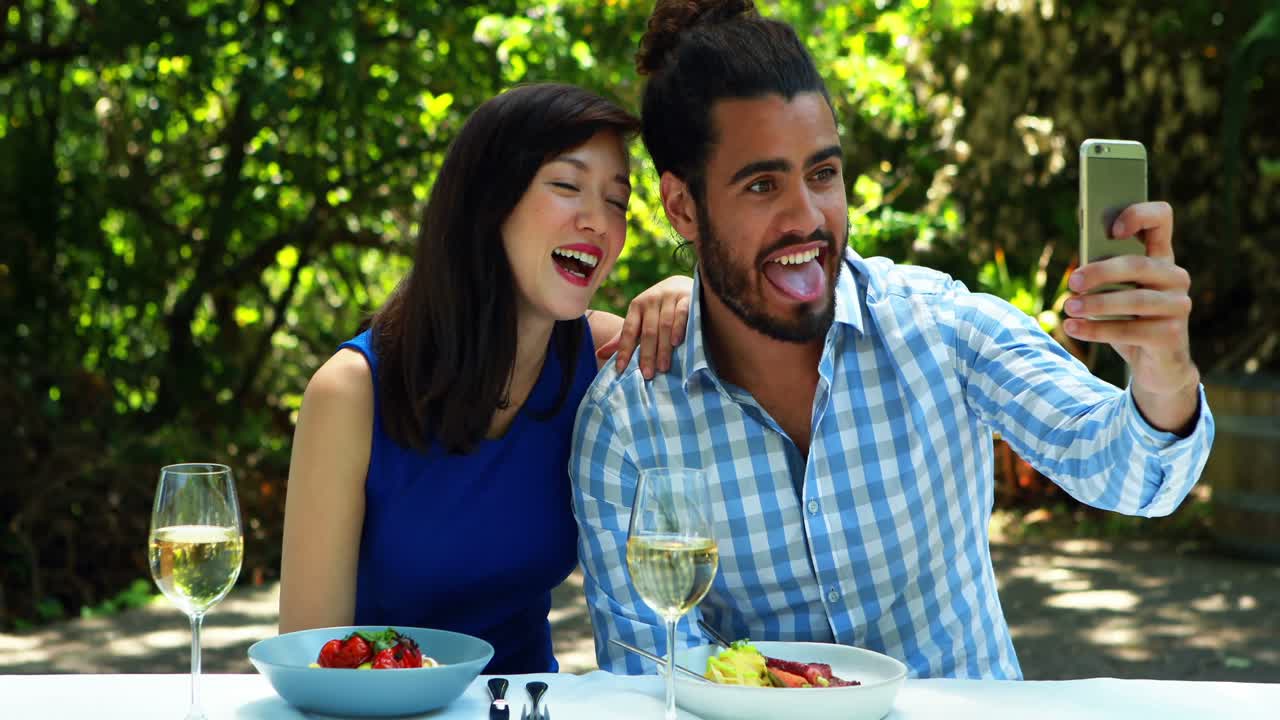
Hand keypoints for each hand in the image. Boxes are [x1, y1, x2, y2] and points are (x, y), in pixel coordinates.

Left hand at [596, 275, 692, 377]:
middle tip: (647, 375)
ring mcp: (669, 297)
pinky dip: (678, 328)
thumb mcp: (640, 320)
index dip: (624, 350)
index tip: (621, 370)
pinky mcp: (686, 297)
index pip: (628, 331)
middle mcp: (650, 300)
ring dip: (663, 348)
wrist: (682, 284)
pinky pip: (681, 314)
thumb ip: (623, 338)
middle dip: (647, 355)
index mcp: (636, 306)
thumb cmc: (658, 309)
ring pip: (664, 325)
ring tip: (662, 368)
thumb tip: (599, 354)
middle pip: (647, 331)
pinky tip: (676, 343)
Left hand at [1062, 201, 1199, 430]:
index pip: (1161, 219)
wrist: (1156, 366)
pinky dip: (1096, 330)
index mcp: (1161, 257)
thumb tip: (1078, 269)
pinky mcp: (1172, 335)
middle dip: (1101, 272)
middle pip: (1139, 265)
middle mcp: (1176, 277)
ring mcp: (1178, 306)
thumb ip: (1103, 275)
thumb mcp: (1115, 293)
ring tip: (1068, 307)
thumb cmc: (1128, 321)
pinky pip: (1130, 331)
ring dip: (1096, 304)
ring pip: (1134, 300)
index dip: (1139, 215)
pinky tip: (1072, 328)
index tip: (1112, 229)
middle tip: (1072, 282)